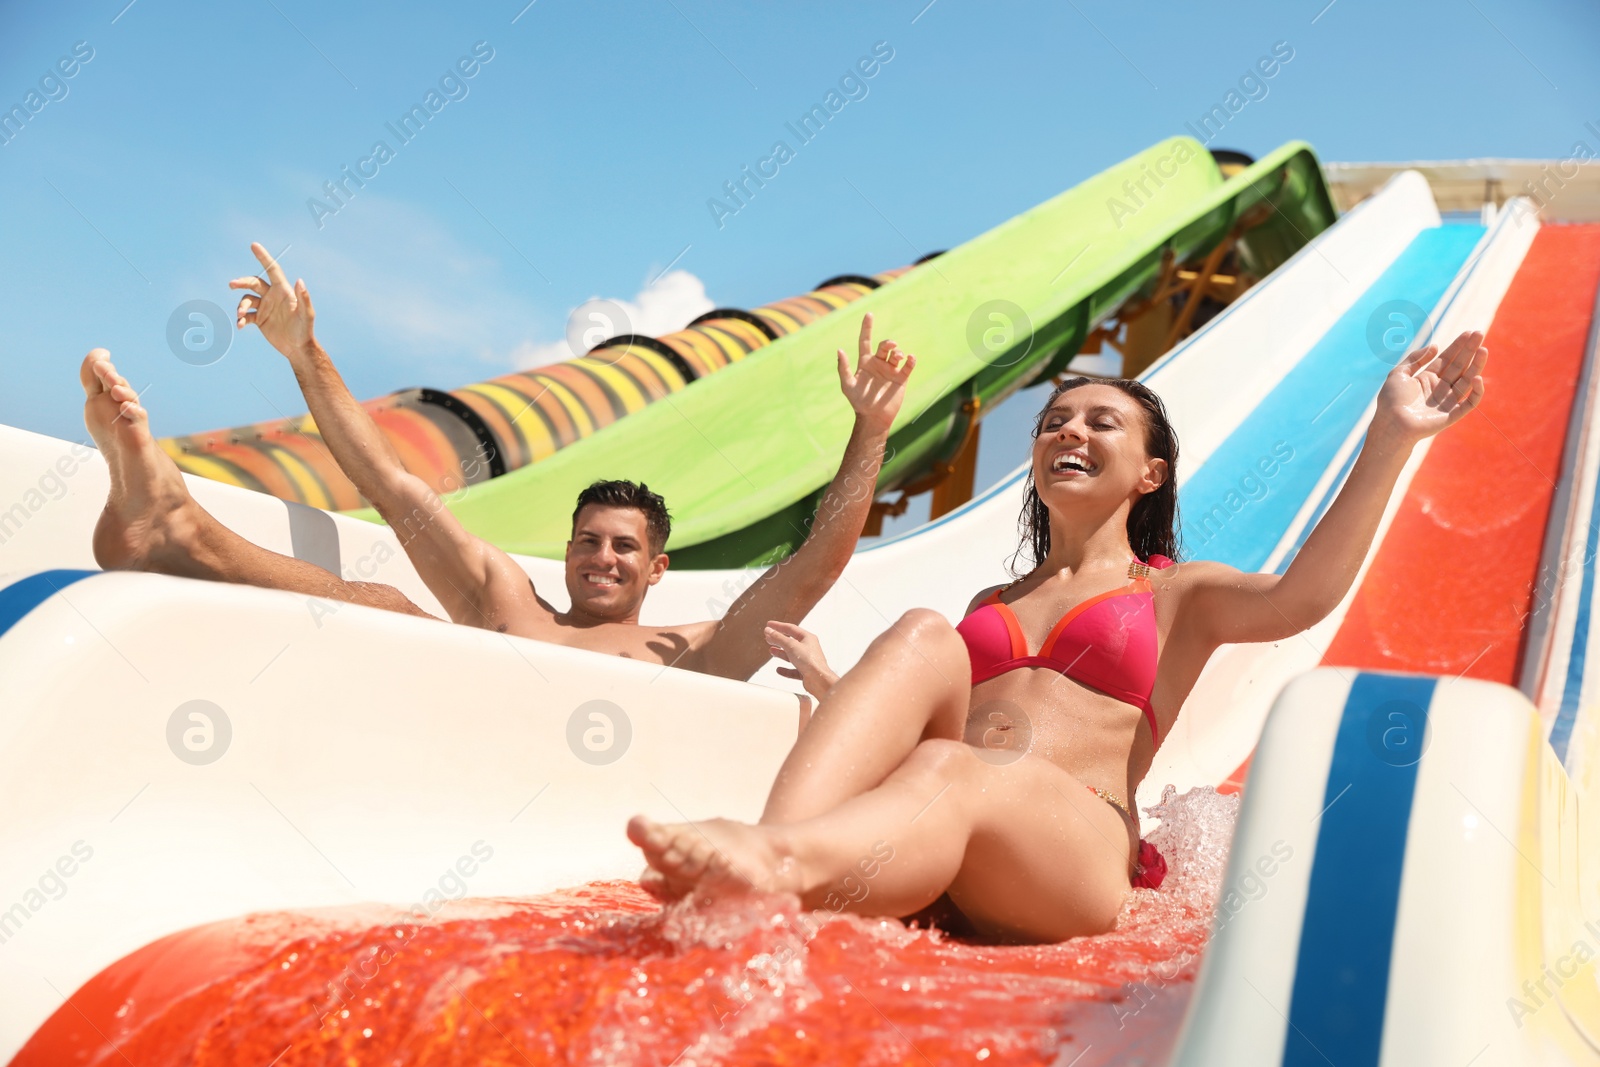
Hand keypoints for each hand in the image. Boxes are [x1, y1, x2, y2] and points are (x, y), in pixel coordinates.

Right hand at [230, 242, 316, 358]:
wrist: (298, 348)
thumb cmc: (305, 329)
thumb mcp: (306, 314)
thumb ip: (303, 297)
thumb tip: (299, 280)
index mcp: (283, 291)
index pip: (272, 269)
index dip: (263, 257)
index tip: (254, 245)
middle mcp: (272, 296)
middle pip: (253, 282)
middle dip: (242, 282)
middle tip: (232, 284)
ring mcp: (265, 307)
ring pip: (247, 299)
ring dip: (241, 306)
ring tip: (241, 315)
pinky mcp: (259, 319)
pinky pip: (246, 315)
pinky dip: (241, 319)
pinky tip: (240, 326)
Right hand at [765, 620, 838, 701]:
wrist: (819, 680)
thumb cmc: (810, 661)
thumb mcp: (791, 646)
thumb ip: (779, 638)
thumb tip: (769, 630)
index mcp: (808, 638)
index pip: (791, 628)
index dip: (778, 626)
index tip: (769, 624)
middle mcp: (808, 648)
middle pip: (790, 641)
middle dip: (778, 639)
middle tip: (768, 637)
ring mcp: (807, 661)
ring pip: (791, 655)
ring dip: (781, 653)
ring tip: (771, 650)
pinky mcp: (805, 672)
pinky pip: (793, 670)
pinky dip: (785, 669)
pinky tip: (779, 669)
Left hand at [837, 313, 914, 434]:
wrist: (873, 417)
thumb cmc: (858, 402)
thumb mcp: (847, 385)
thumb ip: (843, 368)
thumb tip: (839, 349)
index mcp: (865, 362)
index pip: (866, 341)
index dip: (867, 328)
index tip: (869, 314)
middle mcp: (879, 363)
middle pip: (884, 346)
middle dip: (888, 342)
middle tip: (891, 345)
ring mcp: (891, 370)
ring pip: (897, 354)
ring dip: (898, 352)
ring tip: (898, 356)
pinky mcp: (901, 378)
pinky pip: (908, 366)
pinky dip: (911, 360)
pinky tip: (910, 358)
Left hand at [1373, 330, 1486, 444]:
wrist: (1390, 425)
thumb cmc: (1391, 401)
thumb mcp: (1399, 374)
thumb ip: (1415, 358)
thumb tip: (1435, 346)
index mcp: (1427, 378)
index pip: (1447, 359)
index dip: (1458, 346)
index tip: (1468, 332)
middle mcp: (1440, 388)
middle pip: (1459, 366)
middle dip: (1469, 350)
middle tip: (1479, 334)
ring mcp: (1447, 401)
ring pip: (1467, 380)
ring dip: (1476, 365)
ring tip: (1483, 349)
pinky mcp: (1453, 414)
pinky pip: (1470, 402)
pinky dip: (1476, 391)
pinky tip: (1476, 377)